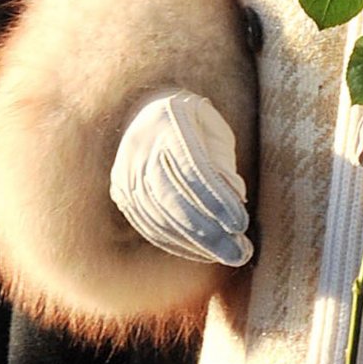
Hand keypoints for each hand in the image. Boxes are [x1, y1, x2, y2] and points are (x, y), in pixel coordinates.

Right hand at [110, 90, 252, 264]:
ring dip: (197, 243)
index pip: (192, 169)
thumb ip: (222, 163)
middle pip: (173, 199)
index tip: (241, 224)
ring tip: (231, 255)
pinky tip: (204, 252)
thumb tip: (235, 201)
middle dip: (209, 232)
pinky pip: (149, 225)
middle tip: (241, 253)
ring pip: (159, 218)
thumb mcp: (215, 131)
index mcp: (169, 120)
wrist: (149, 109)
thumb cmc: (196, 122)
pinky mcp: (121, 191)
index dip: (216, 200)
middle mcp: (140, 147)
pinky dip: (178, 243)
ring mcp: (125, 171)